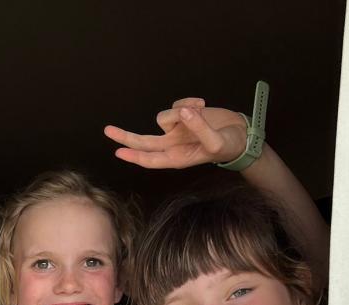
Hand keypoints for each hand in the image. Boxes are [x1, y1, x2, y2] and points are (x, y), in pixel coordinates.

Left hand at [104, 98, 248, 168]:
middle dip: (126, 136)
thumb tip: (184, 113)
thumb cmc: (228, 145)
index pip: (151, 158)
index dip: (134, 155)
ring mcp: (177, 129)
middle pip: (144, 141)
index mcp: (177, 157)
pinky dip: (190, 102)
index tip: (118, 151)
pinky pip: (177, 104)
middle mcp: (173, 144)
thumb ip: (199, 128)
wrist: (240, 133)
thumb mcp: (216, 143)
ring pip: (165, 116)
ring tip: (200, 110)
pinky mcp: (184, 115)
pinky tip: (203, 104)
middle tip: (107, 130)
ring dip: (180, 111)